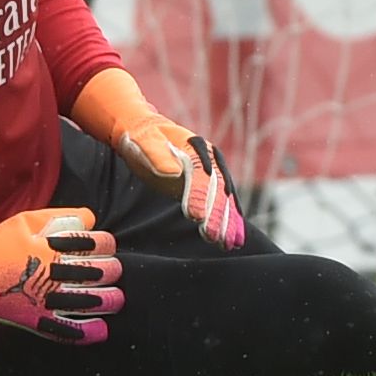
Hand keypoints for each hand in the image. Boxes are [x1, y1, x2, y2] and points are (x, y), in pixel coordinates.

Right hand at [0, 207, 120, 339]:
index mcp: (54, 247)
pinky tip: (102, 330)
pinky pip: (69, 330)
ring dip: (110, 300)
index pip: (98, 243)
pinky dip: (89, 332)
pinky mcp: (38, 320)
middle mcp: (54, 273)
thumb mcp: (27, 220)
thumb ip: (61, 216)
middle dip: (112, 270)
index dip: (107, 244)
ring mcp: (47, 300)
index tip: (105, 247)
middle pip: (100, 271)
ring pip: (92, 301)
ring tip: (116, 300)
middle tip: (112, 272)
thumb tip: (91, 219)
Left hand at [75, 71, 247, 248]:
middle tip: (215, 238)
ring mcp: (212, 171)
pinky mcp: (209, 184)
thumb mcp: (143, 142)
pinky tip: (234, 237)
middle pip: (217, 188)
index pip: (200, 174)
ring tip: (230, 244)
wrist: (145, 132)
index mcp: (194, 146)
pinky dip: (230, 219)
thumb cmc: (141, 138)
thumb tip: (173, 173)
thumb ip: (157, 155)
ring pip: (225, 197)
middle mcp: (209, 158)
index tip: (196, 217)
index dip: (198, 195)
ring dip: (228, 221)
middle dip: (217, 214)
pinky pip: (223, 202)